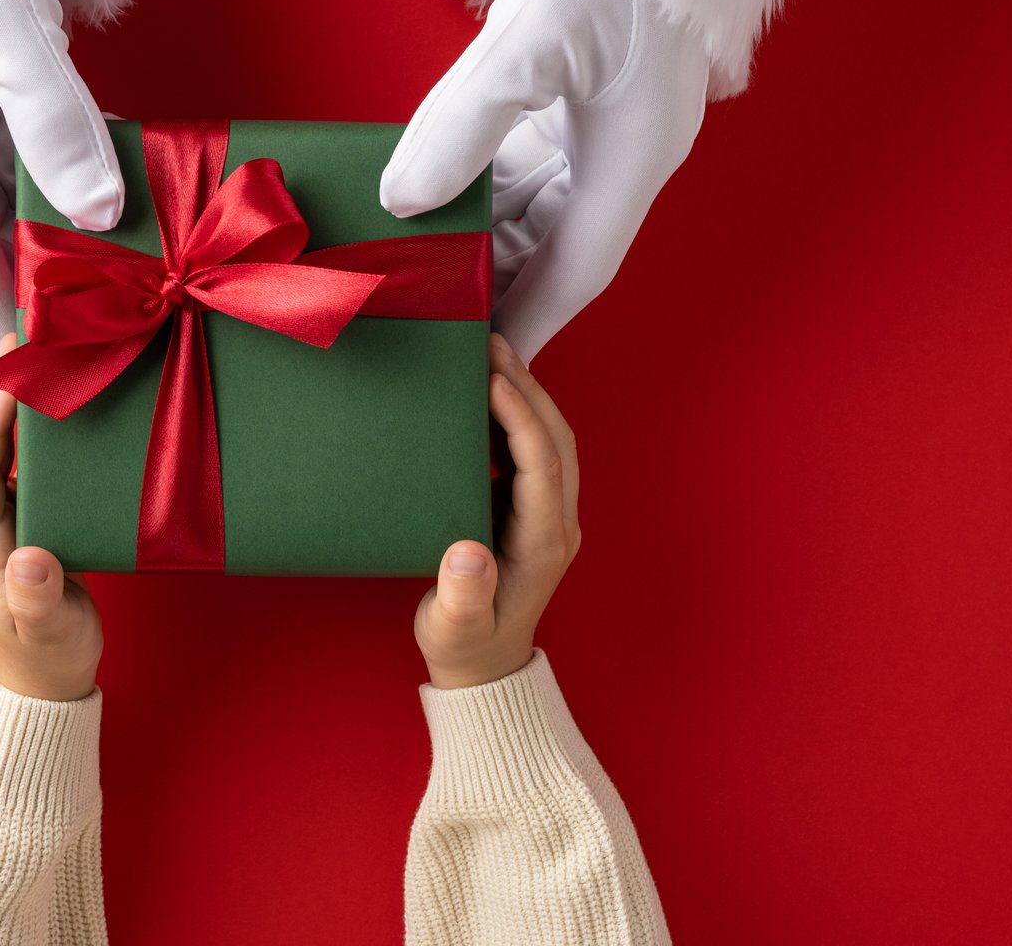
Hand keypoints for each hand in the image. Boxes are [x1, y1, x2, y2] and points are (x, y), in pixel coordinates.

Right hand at [0, 0, 125, 363]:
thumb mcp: (8, 36)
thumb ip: (55, 124)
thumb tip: (98, 208)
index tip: (27, 362)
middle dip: (31, 273)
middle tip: (89, 322)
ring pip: (9, 182)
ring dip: (55, 221)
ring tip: (111, 268)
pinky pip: (25, 137)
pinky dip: (65, 167)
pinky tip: (108, 186)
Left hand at [0, 334, 102, 700]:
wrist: (47, 677)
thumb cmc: (52, 653)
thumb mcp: (51, 632)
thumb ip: (38, 601)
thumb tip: (30, 560)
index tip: (15, 377)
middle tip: (20, 339)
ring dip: (4, 399)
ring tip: (33, 353)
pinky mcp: (15, 517)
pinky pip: (11, 457)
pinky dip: (23, 423)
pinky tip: (48, 400)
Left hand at [380, 0, 710, 360]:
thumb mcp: (532, 39)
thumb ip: (464, 123)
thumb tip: (405, 200)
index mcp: (632, 158)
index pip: (575, 270)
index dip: (529, 322)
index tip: (486, 373)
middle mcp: (622, 149)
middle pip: (551, 242)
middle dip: (492, 282)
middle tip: (425, 318)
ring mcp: (602, 118)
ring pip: (532, 200)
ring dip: (480, 232)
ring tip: (415, 266)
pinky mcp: (577, 85)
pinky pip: (523, 156)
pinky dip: (480, 181)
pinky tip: (433, 193)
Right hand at [415, 333, 579, 688]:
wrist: (485, 666)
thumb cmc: (466, 643)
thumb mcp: (455, 626)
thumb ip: (463, 594)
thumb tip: (467, 553)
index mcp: (542, 544)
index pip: (541, 467)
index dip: (521, 419)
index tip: (494, 380)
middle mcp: (556, 522)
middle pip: (554, 440)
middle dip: (528, 388)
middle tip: (492, 344)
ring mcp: (549, 514)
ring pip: (549, 440)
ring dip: (525, 394)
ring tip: (490, 354)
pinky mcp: (532, 510)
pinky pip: (532, 450)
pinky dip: (515, 415)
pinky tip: (486, 393)